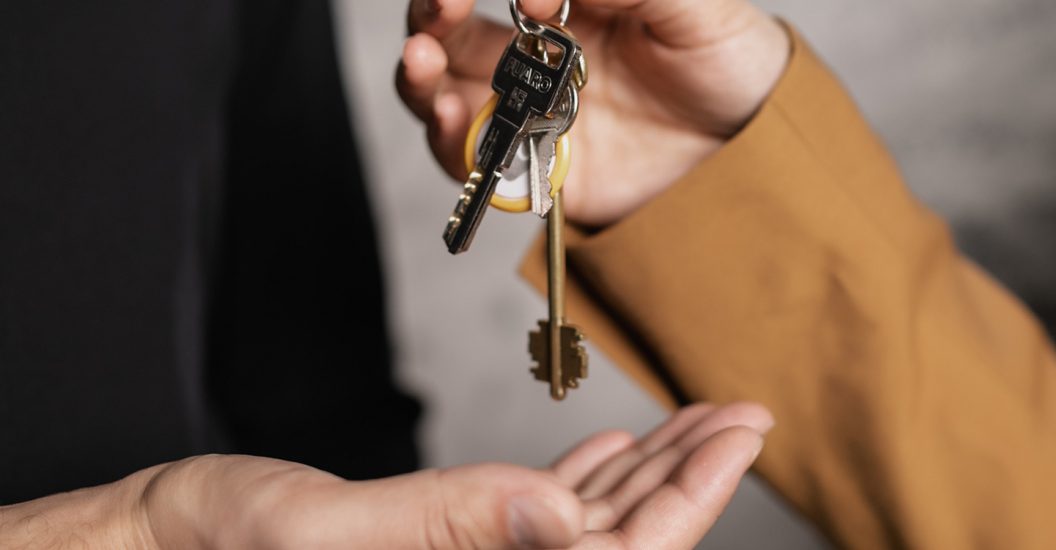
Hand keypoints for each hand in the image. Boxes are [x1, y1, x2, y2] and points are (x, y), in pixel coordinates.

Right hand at [0, 402, 771, 548]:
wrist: (167, 546)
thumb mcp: (326, 535)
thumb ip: (447, 527)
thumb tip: (560, 518)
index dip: (691, 498)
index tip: (740, 434)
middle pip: (620, 543)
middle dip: (688, 478)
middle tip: (740, 415)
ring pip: (585, 524)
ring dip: (646, 470)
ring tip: (695, 422)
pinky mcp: (445, 542)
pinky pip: (532, 513)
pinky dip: (582, 476)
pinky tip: (610, 449)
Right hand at [398, 0, 788, 226]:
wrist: (755, 149)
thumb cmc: (727, 60)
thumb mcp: (688, 4)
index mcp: (566, 7)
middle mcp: (533, 58)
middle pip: (449, 33)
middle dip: (429, 15)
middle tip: (438, 9)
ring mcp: (528, 115)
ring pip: (444, 92)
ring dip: (420, 76)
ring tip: (422, 61)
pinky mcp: (534, 172)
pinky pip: (473, 161)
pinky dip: (449, 141)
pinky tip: (453, 118)